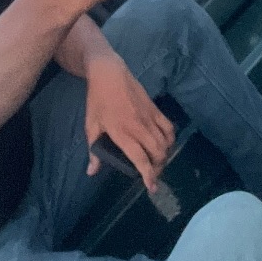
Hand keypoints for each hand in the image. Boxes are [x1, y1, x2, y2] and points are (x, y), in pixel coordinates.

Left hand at [84, 54, 174, 192]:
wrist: (109, 73)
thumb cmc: (97, 100)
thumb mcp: (91, 125)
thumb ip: (93, 150)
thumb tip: (92, 172)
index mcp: (123, 133)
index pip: (140, 159)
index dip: (148, 175)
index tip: (151, 187)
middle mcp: (139, 127)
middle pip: (157, 153)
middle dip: (157, 168)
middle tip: (151, 175)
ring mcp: (149, 117)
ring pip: (165, 143)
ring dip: (164, 156)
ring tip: (158, 162)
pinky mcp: (155, 109)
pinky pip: (168, 128)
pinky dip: (170, 139)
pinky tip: (165, 145)